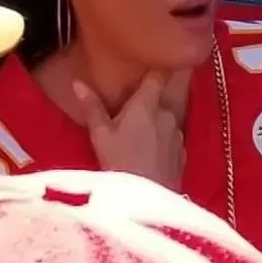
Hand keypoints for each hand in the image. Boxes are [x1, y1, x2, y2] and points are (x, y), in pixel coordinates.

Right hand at [72, 71, 185, 189]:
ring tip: (142, 130)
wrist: (146, 200)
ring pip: (169, 118)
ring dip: (159, 120)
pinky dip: (164, 139)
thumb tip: (78, 83)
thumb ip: (92, 107)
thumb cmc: (119, 162)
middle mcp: (168, 114)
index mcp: (148, 103)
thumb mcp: (99, 134)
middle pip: (164, 96)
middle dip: (153, 97)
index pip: (158, 75)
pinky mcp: (184, 153)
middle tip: (138, 102)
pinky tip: (152, 150)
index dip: (156, 67)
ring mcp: (179, 134)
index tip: (152, 62)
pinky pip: (173, 138)